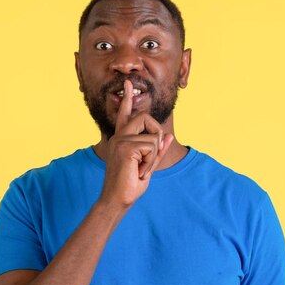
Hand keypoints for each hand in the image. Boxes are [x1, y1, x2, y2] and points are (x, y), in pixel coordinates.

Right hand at [99, 79, 173, 208]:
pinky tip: (139, 171)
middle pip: (145, 117)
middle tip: (150, 156)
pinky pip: (151, 147)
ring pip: (152, 137)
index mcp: (121, 139)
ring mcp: (120, 140)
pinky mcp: (125, 147)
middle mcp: (119, 136)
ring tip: (140, 169)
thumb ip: (157, 150)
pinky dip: (150, 162)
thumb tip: (168, 135)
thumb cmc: (130, 185)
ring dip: (153, 156)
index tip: (127, 84)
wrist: (117, 200)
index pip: (124, 114)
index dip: (127, 99)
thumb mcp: (148, 165)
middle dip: (156, 134)